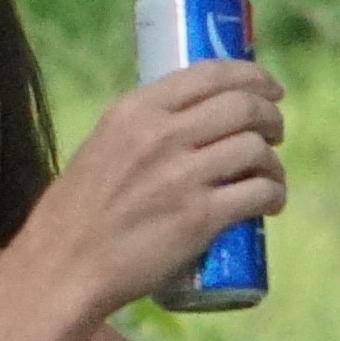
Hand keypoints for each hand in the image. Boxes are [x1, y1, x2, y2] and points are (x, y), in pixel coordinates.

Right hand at [16, 55, 283, 319]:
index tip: (270, 89)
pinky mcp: (200, 218)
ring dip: (274, 162)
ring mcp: (183, 176)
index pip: (211, 73)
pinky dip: (275, 194)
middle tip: (274, 133)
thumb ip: (144, 128)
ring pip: (256, 148)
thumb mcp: (104, 144)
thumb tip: (192, 117)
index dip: (253, 76)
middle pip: (243, 106)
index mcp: (136, 110)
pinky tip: (271, 202)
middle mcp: (161, 135)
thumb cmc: (80, 212)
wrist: (65, 266)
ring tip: (270, 175)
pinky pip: (259, 192)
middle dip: (270, 117)